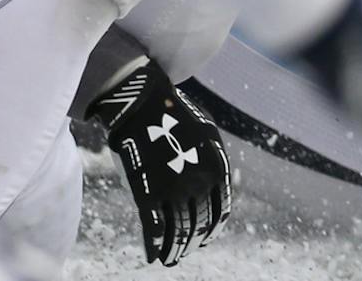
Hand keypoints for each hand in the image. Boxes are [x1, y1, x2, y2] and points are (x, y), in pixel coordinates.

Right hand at [91, 61, 232, 265]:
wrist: (142, 103)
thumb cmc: (172, 114)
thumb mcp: (206, 133)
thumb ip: (211, 161)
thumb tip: (215, 183)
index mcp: (216, 169)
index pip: (219, 211)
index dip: (212, 228)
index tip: (205, 237)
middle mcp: (198, 183)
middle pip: (198, 224)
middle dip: (192, 241)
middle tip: (185, 251)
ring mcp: (173, 190)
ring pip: (178, 231)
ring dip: (174, 249)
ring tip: (170, 257)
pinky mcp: (147, 194)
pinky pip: (153, 229)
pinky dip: (154, 246)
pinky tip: (152, 255)